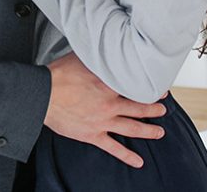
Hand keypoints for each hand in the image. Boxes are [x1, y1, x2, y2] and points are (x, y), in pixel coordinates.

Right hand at [44, 53, 165, 168]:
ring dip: (148, 130)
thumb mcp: (81, 58)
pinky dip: (127, 155)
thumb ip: (96, 56)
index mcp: (108, 85)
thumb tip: (104, 45)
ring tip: (159, 131)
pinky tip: (138, 161)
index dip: (150, 87)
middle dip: (154, 109)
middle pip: (139, 108)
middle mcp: (109, 104)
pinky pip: (113, 148)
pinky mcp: (92, 134)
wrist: (43, 95)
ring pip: (132, 128)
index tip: (160, 88)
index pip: (135, 86)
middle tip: (163, 109)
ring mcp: (102, 121)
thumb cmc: (58, 75)